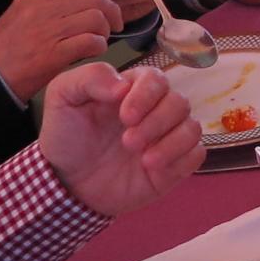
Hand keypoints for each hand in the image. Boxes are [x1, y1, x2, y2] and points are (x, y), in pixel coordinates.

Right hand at [0, 0, 132, 100]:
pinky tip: (92, 51)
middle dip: (112, 9)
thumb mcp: (24, 14)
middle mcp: (41, 9)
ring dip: (105, 30)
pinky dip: (99, 46)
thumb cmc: (8, 47)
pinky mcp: (52, 55)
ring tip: (99, 40)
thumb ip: (53, 3)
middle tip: (115, 23)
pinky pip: (90, 42)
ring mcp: (46, 31)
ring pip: (95, 18)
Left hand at [37, 62, 203, 216]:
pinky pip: (196, 154)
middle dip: (156, 122)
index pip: (157, 79)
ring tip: (143, 159)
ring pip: (193, 127)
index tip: (125, 116)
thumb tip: (124, 85)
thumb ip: (89, 77)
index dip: (146, 95)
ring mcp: (167, 137)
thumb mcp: (63, 97)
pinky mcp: (175, 164)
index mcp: (133, 90)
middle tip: (128, 142)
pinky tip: (153, 169)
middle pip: (180, 102)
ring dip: (170, 142)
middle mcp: (155, 110)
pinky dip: (180, 159)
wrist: (67, 183)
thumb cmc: (67, 137)